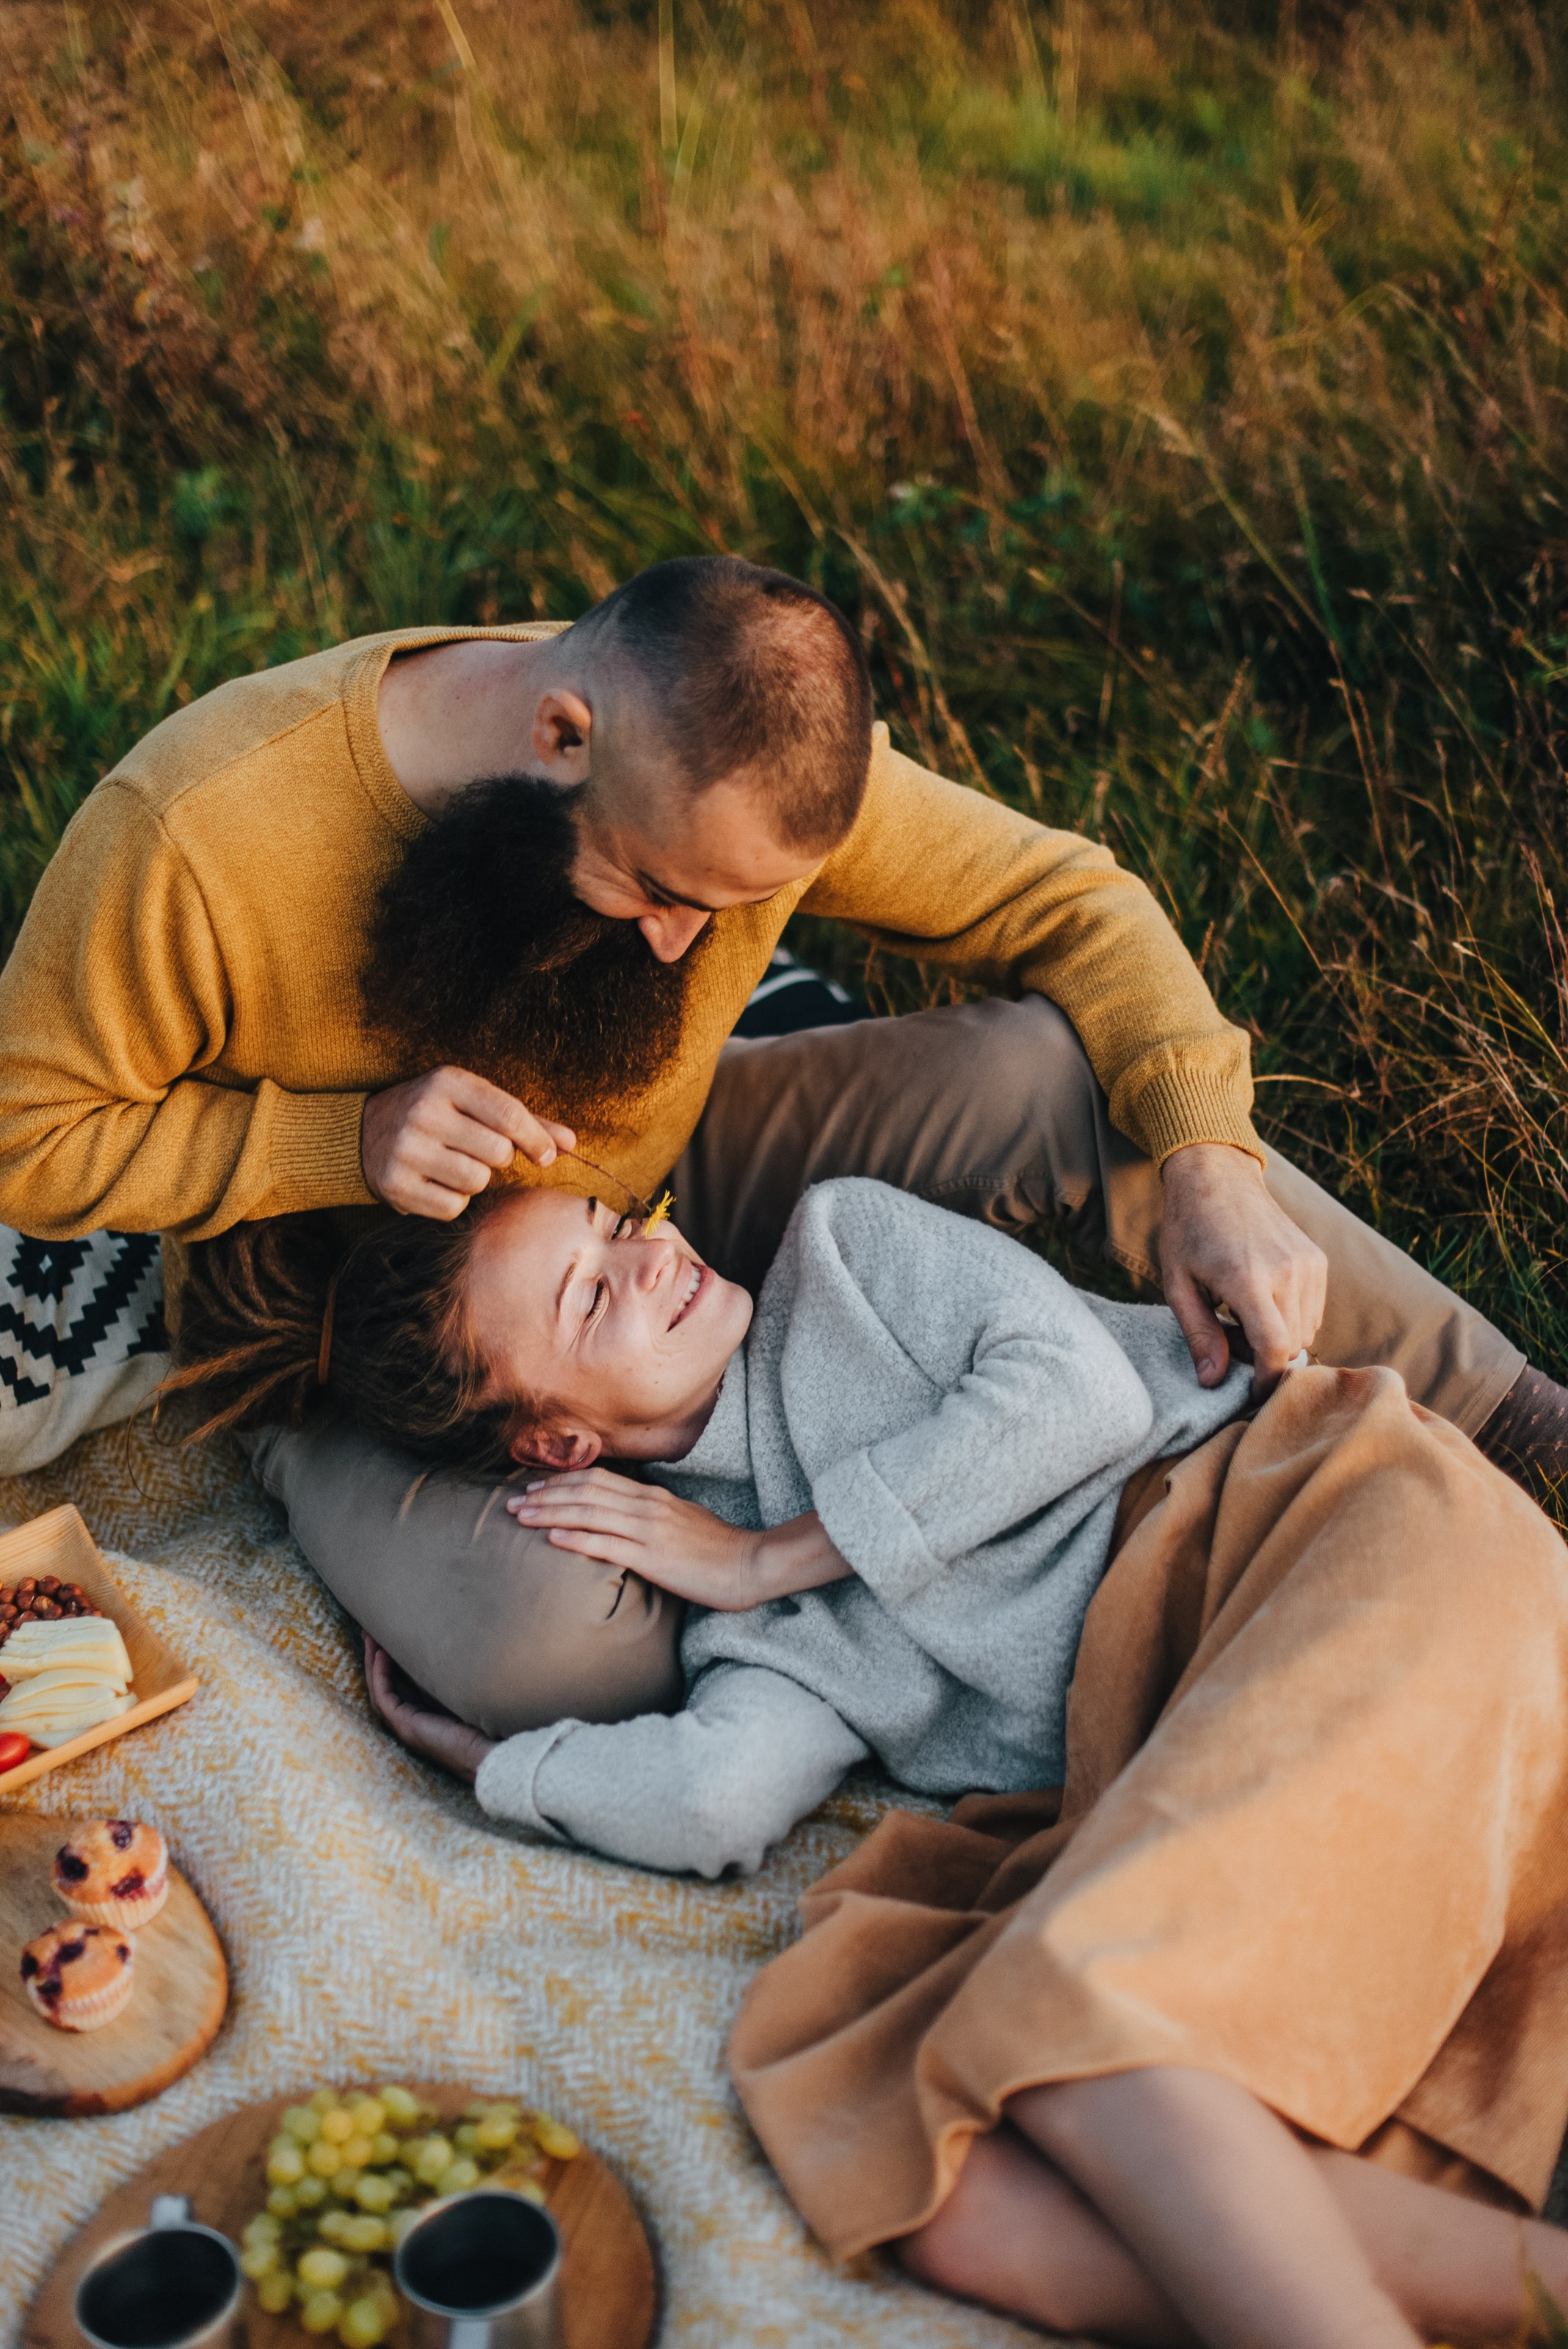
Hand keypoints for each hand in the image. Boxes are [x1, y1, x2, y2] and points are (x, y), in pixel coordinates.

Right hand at [361, 1066, 574, 1219]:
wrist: (362, 1133)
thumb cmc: (436, 1115)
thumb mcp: (473, 1103)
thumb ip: (523, 1121)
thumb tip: (571, 1143)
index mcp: (446, 1082)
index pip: (508, 1114)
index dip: (536, 1140)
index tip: (547, 1156)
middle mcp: (423, 1112)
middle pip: (498, 1153)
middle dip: (499, 1159)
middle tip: (479, 1152)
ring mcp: (406, 1149)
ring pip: (477, 1182)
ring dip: (476, 1181)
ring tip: (454, 1165)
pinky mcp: (395, 1185)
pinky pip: (452, 1207)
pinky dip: (453, 1201)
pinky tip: (436, 1182)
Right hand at [362, 1632, 494, 1782]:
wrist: (487, 1753)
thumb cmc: (484, 1726)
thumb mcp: (464, 1695)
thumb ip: (455, 1679)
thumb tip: (457, 1649)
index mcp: (424, 1715)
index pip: (400, 1685)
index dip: (391, 1662)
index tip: (386, 1637)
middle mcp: (411, 1721)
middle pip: (385, 1685)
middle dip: (375, 1658)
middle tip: (369, 1632)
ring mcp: (405, 1725)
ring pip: (379, 1690)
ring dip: (372, 1663)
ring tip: (369, 1637)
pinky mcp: (405, 1725)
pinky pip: (384, 1697)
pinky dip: (380, 1675)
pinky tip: (379, 1655)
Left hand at [507, 1471, 852, 1610]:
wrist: (749, 1564)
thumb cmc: (717, 1548)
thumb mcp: (681, 1520)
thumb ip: (650, 1513)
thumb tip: (622, 1515)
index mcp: (652, 1496)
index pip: (598, 1480)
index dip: (562, 1482)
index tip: (535, 1486)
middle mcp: (646, 1506)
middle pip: (586, 1491)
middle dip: (546, 1495)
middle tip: (514, 1501)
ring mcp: (648, 1530)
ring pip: (589, 1513)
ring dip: (550, 1513)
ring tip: (521, 1517)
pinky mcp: (652, 1557)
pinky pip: (607, 1544)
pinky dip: (576, 1538)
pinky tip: (552, 1539)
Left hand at [1159, 1144, 1326, 1396]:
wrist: (1217, 1178)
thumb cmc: (1189, 1231)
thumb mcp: (1179, 1285)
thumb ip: (1199, 1335)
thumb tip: (1212, 1382)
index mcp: (1249, 1279)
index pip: (1275, 1348)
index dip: (1264, 1380)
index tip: (1249, 1391)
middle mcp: (1288, 1271)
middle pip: (1292, 1345)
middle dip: (1264, 1357)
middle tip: (1229, 1337)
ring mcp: (1308, 1264)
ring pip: (1307, 1330)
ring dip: (1279, 1337)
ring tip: (1242, 1315)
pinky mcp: (1317, 1260)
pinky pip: (1314, 1310)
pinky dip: (1292, 1318)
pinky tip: (1262, 1300)